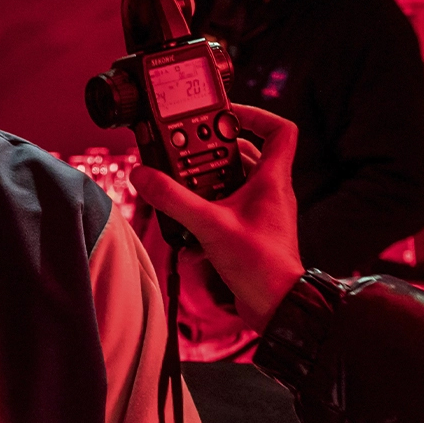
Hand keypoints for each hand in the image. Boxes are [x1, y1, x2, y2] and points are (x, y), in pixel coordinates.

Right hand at [129, 104, 304, 332]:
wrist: (278, 307)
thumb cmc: (262, 266)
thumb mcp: (209, 226)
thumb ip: (173, 199)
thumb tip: (143, 175)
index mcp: (272, 181)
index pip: (280, 131)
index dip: (255, 115)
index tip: (224, 115)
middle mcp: (270, 192)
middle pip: (245, 154)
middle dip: (214, 151)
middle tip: (187, 150)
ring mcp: (261, 212)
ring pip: (233, 182)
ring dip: (206, 182)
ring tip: (181, 185)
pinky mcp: (249, 232)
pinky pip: (226, 208)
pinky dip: (206, 211)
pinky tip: (186, 227)